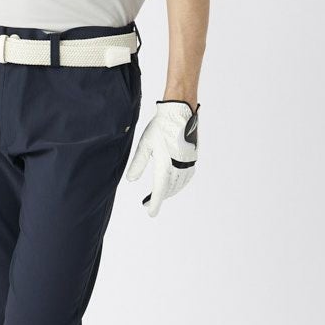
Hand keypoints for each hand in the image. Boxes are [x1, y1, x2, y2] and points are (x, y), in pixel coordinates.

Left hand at [125, 100, 198, 216]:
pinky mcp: (193, 157)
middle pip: (169, 189)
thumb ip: (138, 163)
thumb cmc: (161, 126)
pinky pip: (186, 177)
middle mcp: (179, 166)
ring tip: (158, 193)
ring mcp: (188, 162)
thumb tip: (131, 179)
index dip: (154, 203)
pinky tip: (173, 182)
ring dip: (169, 191)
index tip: (150, 213)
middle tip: (147, 202)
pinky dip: (178, 183)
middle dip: (159, 197)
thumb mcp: (145, 145)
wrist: (179, 112)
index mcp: (166, 164)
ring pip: (179, 184)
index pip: (160, 189)